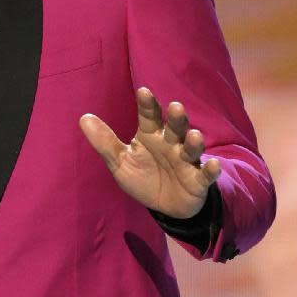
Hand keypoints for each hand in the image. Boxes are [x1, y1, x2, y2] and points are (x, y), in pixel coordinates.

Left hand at [79, 87, 220, 218]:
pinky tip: (214, 165)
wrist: (165, 205)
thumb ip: (105, 142)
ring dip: (194, 142)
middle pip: (175, 127)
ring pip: (192, 148)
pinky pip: (206, 174)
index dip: (147, 105)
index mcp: (151, 136)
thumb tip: (83, 118)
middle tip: (175, 107)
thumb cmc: (143, 177)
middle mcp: (172, 144)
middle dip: (177, 118)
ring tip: (193, 135)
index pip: (149, 116)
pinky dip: (211, 170)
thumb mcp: (120, 162)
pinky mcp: (198, 180)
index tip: (143, 91)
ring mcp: (187, 161)